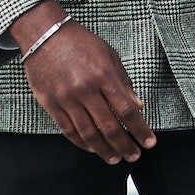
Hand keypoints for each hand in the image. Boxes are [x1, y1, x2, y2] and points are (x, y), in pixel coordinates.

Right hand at [10, 0, 155, 162]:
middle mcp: (86, 90)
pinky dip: (82, 143)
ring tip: (116, 159)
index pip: (126, 110)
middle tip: (134, 156)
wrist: (46, 35)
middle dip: (125, 145)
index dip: (139, 129)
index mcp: (104, 76)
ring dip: (104, 150)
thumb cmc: (81, 43)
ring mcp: (67, 99)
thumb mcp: (109, 55)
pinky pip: (69, 130)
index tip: (149, 142)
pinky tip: (93, 148)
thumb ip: (124, 82)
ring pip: (88, 133)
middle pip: (109, 127)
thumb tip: (138, 107)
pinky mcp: (51, 104)